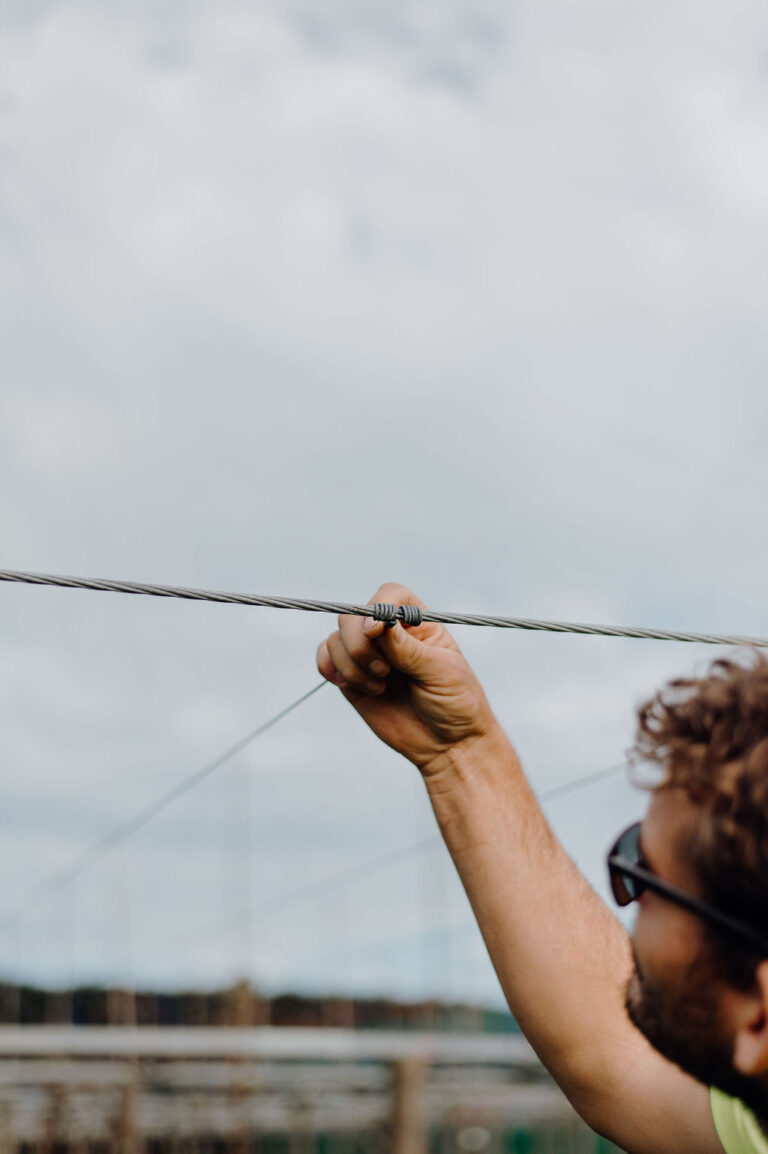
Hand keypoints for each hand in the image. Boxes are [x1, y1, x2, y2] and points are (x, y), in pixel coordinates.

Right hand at [316, 582, 497, 774]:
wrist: (448, 746)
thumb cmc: (456, 704)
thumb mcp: (442, 673)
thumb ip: (410, 649)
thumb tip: (381, 623)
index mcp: (418, 624)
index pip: (391, 595)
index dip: (377, 606)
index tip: (375, 631)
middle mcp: (389, 635)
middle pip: (354, 616)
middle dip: (360, 644)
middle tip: (384, 672)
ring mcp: (369, 656)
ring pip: (336, 638)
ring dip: (351, 665)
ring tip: (379, 687)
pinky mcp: (352, 678)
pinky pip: (325, 659)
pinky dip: (330, 669)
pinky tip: (353, 687)